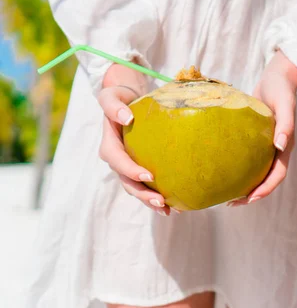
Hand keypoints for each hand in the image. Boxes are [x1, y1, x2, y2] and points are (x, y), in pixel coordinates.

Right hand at [97, 64, 171, 215]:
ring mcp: (128, 166)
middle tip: (161, 202)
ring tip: (168, 210)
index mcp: (109, 145)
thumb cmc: (120, 97)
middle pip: (127, 182)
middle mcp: (117, 160)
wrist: (126, 101)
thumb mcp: (111, 96)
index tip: (147, 176)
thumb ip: (113, 105)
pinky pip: (147, 186)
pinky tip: (175, 206)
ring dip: (150, 201)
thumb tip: (127, 117)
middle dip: (142, 194)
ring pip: (137, 188)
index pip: (117, 161)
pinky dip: (158, 196)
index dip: (130, 170)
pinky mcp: (139, 168)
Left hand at [229, 50, 296, 205]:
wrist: (278, 76)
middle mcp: (276, 149)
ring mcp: (266, 145)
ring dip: (244, 184)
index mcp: (286, 147)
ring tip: (224, 192)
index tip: (249, 199)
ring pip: (256, 171)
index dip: (265, 190)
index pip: (277, 175)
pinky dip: (238, 166)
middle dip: (251, 194)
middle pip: (266, 179)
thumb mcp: (285, 104)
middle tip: (231, 202)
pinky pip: (248, 158)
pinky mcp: (256, 138)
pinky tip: (220, 166)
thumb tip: (281, 146)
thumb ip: (286, 125)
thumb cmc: (282, 89)